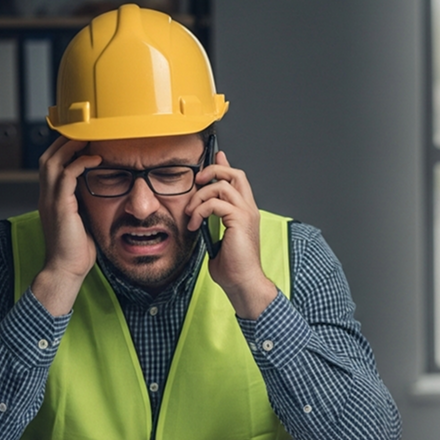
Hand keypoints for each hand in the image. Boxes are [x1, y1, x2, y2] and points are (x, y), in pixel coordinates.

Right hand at [31, 136, 100, 314]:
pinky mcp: (59, 207)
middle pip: (48, 158)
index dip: (63, 150)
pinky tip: (95, 159)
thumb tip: (99, 193)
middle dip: (65, 142)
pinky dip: (79, 164)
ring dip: (71, 148)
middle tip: (85, 133)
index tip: (82, 141)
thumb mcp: (81, 221)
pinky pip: (66, 177)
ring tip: (89, 138)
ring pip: (53, 162)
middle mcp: (47, 196)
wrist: (66, 269)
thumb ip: (84, 205)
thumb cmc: (77, 249)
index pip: (51, 166)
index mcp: (51, 199)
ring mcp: (50, 201)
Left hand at [186, 149, 277, 317]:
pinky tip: (193, 224)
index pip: (238, 179)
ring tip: (190, 213)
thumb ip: (212, 224)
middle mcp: (249, 209)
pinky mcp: (239, 220)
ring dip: (200, 196)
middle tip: (197, 181)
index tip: (215, 157)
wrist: (243, 282)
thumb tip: (199, 217)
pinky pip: (215, 203)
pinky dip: (199, 211)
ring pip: (222, 185)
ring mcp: (246, 213)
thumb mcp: (217, 239)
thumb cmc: (232, 267)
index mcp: (245, 212)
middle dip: (213, 171)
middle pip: (235, 174)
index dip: (224, 165)